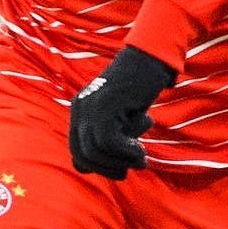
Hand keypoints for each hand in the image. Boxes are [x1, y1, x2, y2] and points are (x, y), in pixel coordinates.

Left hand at [68, 47, 174, 179]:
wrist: (150, 59)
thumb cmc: (140, 88)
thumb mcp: (121, 116)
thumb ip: (111, 136)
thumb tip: (112, 169)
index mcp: (79, 111)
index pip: (77, 153)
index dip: (97, 167)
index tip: (120, 170)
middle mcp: (79, 109)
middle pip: (83, 155)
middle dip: (107, 169)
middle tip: (131, 168)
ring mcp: (90, 106)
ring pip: (94, 151)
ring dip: (119, 162)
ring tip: (140, 160)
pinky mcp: (105, 105)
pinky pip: (109, 141)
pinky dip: (126, 152)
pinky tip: (141, 151)